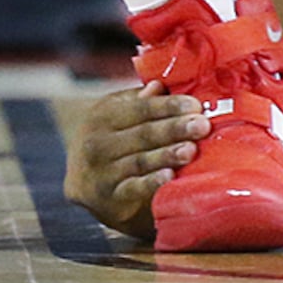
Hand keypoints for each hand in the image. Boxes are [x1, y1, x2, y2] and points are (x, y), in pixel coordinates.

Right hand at [65, 87, 209, 240]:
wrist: (80, 182)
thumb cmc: (110, 140)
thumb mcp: (116, 115)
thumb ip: (139, 102)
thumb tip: (160, 86)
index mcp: (104, 115)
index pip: (140, 108)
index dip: (169, 106)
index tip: (195, 105)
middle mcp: (99, 142)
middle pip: (143, 133)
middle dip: (174, 128)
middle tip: (202, 125)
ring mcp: (102, 171)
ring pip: (140, 160)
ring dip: (167, 155)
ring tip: (191, 149)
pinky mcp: (109, 197)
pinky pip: (133, 188)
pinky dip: (151, 183)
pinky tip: (169, 176)